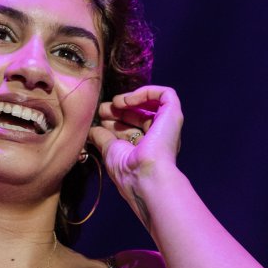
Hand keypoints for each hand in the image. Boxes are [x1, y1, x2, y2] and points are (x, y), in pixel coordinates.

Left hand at [88, 85, 183, 225]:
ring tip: (114, 103)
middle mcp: (159, 138)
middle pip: (138, 116)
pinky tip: (128, 101)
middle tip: (102, 109)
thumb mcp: (110, 152)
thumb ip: (102, 138)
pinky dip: (145, 92)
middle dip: (118, 110)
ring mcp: (167, 126)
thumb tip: (94, 129)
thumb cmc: (127, 170)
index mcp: (146, 150)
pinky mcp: (174, 114)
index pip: (130, 129)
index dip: (114, 120)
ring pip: (150, 104)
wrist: (145, 175)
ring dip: (129, 99)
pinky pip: (165, 94)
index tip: (99, 118)